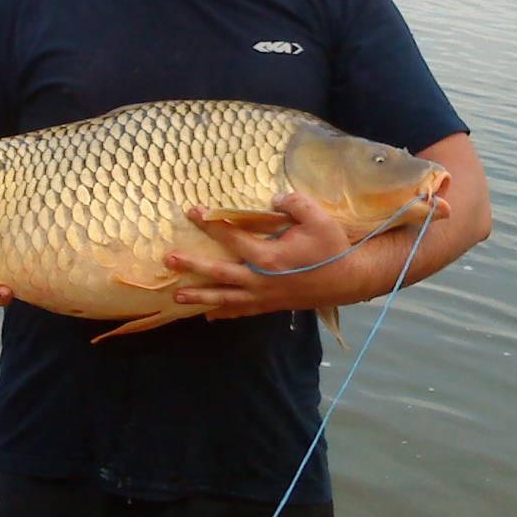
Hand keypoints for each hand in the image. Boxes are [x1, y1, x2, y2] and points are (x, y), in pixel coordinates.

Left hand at [166, 194, 359, 320]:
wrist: (346, 280)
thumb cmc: (331, 248)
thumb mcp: (318, 218)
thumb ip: (294, 203)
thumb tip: (272, 200)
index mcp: (269, 257)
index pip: (232, 237)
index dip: (211, 223)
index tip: (193, 212)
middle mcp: (260, 280)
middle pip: (218, 273)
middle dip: (192, 266)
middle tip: (169, 259)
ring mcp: (263, 296)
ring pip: (225, 298)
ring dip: (200, 297)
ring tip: (177, 295)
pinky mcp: (269, 306)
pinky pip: (241, 311)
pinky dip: (224, 313)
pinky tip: (208, 315)